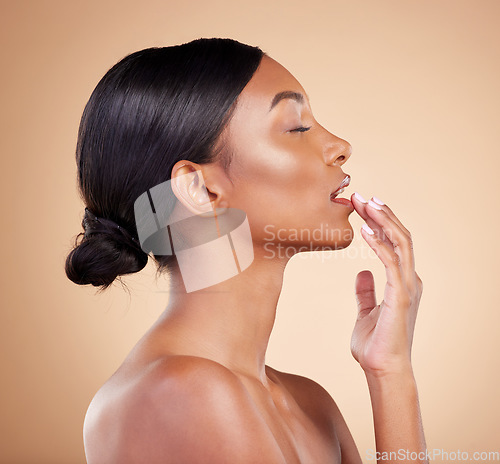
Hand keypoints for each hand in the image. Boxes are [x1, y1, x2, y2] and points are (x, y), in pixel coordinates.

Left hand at [349, 193, 422, 377]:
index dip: (380, 222)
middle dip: (381, 214)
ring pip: (401, 244)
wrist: (382, 370)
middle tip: (362, 197)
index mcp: (402, 282)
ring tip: (365, 203)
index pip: (395, 243)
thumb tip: (361, 273)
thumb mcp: (366, 312)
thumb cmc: (375, 344)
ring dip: (383, 221)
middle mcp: (410, 280)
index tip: (362, 206)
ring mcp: (408, 287)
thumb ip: (366, 292)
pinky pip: (392, 263)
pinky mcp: (401, 297)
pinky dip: (380, 244)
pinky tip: (365, 231)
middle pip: (400, 237)